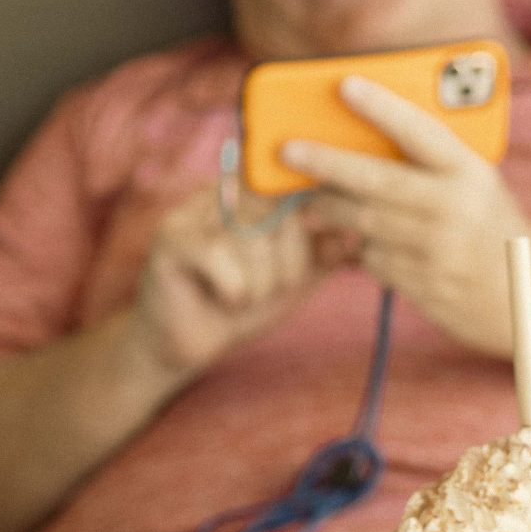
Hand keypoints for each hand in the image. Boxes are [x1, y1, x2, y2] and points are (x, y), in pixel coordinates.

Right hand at [131, 188, 347, 376]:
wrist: (187, 343)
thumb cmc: (241, 304)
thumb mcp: (294, 278)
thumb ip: (324, 253)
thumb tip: (358, 234)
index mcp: (256, 190)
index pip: (301, 187)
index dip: (318, 219)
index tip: (325, 245)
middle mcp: (225, 188)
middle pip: (283, 215)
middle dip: (288, 266)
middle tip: (267, 289)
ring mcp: (194, 209)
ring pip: (255, 241)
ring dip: (258, 286)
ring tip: (239, 297)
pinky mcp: (171, 237)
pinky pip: (224, 259)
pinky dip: (233, 292)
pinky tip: (221, 298)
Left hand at [283, 74, 530, 357]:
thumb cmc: (492, 227)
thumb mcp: (476, 185)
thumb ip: (432, 163)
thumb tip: (362, 136)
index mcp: (471, 172)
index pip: (420, 131)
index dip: (380, 107)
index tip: (343, 84)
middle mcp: (453, 208)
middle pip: (374, 181)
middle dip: (324, 163)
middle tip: (287, 150)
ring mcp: (436, 250)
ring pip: (364, 223)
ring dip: (331, 211)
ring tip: (311, 204)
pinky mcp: (422, 285)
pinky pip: (373, 259)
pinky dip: (366, 250)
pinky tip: (377, 247)